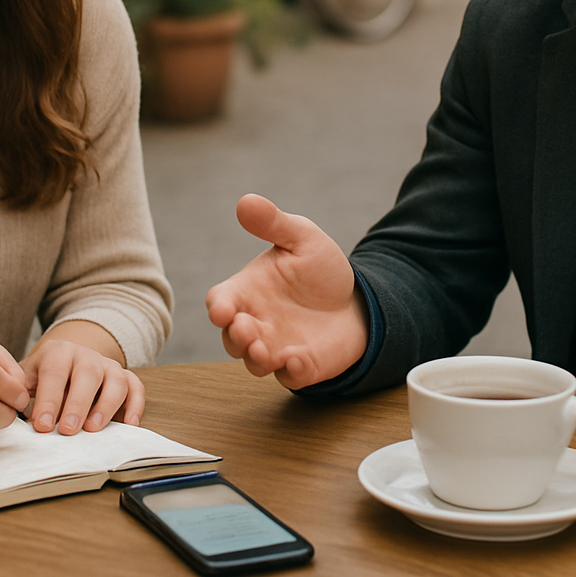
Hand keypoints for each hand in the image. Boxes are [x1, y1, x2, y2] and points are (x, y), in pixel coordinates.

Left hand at [21, 330, 144, 434]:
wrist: (64, 360)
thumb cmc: (41, 377)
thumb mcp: (25, 378)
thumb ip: (19, 392)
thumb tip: (12, 415)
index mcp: (58, 352)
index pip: (55, 372)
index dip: (49, 399)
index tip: (42, 426)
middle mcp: (86, 355)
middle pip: (88, 373)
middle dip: (78, 404)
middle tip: (68, 430)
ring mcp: (108, 365)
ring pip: (116, 379)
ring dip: (106, 405)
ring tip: (93, 429)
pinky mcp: (125, 376)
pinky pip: (136, 386)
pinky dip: (136, 405)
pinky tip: (129, 424)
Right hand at [206, 193, 369, 388]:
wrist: (357, 299)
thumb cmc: (320, 269)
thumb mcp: (301, 238)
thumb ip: (273, 224)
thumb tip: (246, 200)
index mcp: (247, 291)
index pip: (220, 301)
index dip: (218, 307)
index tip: (223, 310)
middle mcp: (256, 322)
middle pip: (231, 338)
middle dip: (236, 337)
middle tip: (248, 330)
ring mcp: (276, 347)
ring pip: (254, 362)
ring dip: (256, 358)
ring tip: (266, 350)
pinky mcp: (301, 366)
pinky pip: (289, 376)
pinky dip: (292, 371)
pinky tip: (299, 360)